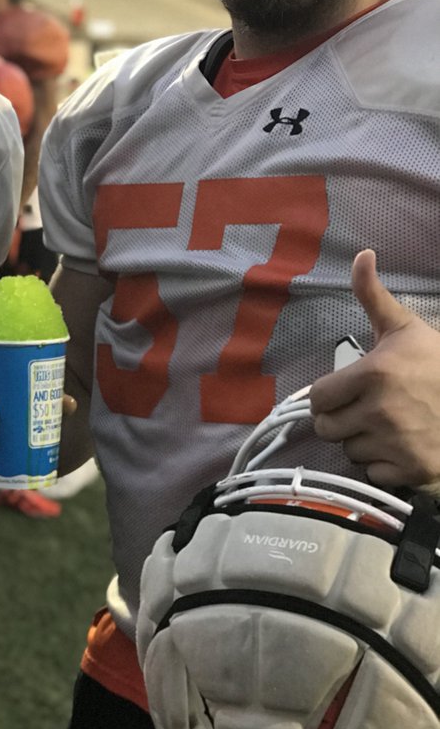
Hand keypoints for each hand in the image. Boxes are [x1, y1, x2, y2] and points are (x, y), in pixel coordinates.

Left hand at [309, 249, 439, 486]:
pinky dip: (383, 465)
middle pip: (328, 428)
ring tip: (386, 425)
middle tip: (362, 409)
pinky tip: (400, 446)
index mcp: (372, 375)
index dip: (327, 395)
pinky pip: (373, 473)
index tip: (342, 392)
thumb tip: (361, 254)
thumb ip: (373, 295)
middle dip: (340, 419)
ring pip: (350, 451)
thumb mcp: (405, 328)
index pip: (318, 397)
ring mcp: (395, 444)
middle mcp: (379, 412)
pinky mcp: (410, 471)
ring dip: (362, 441)